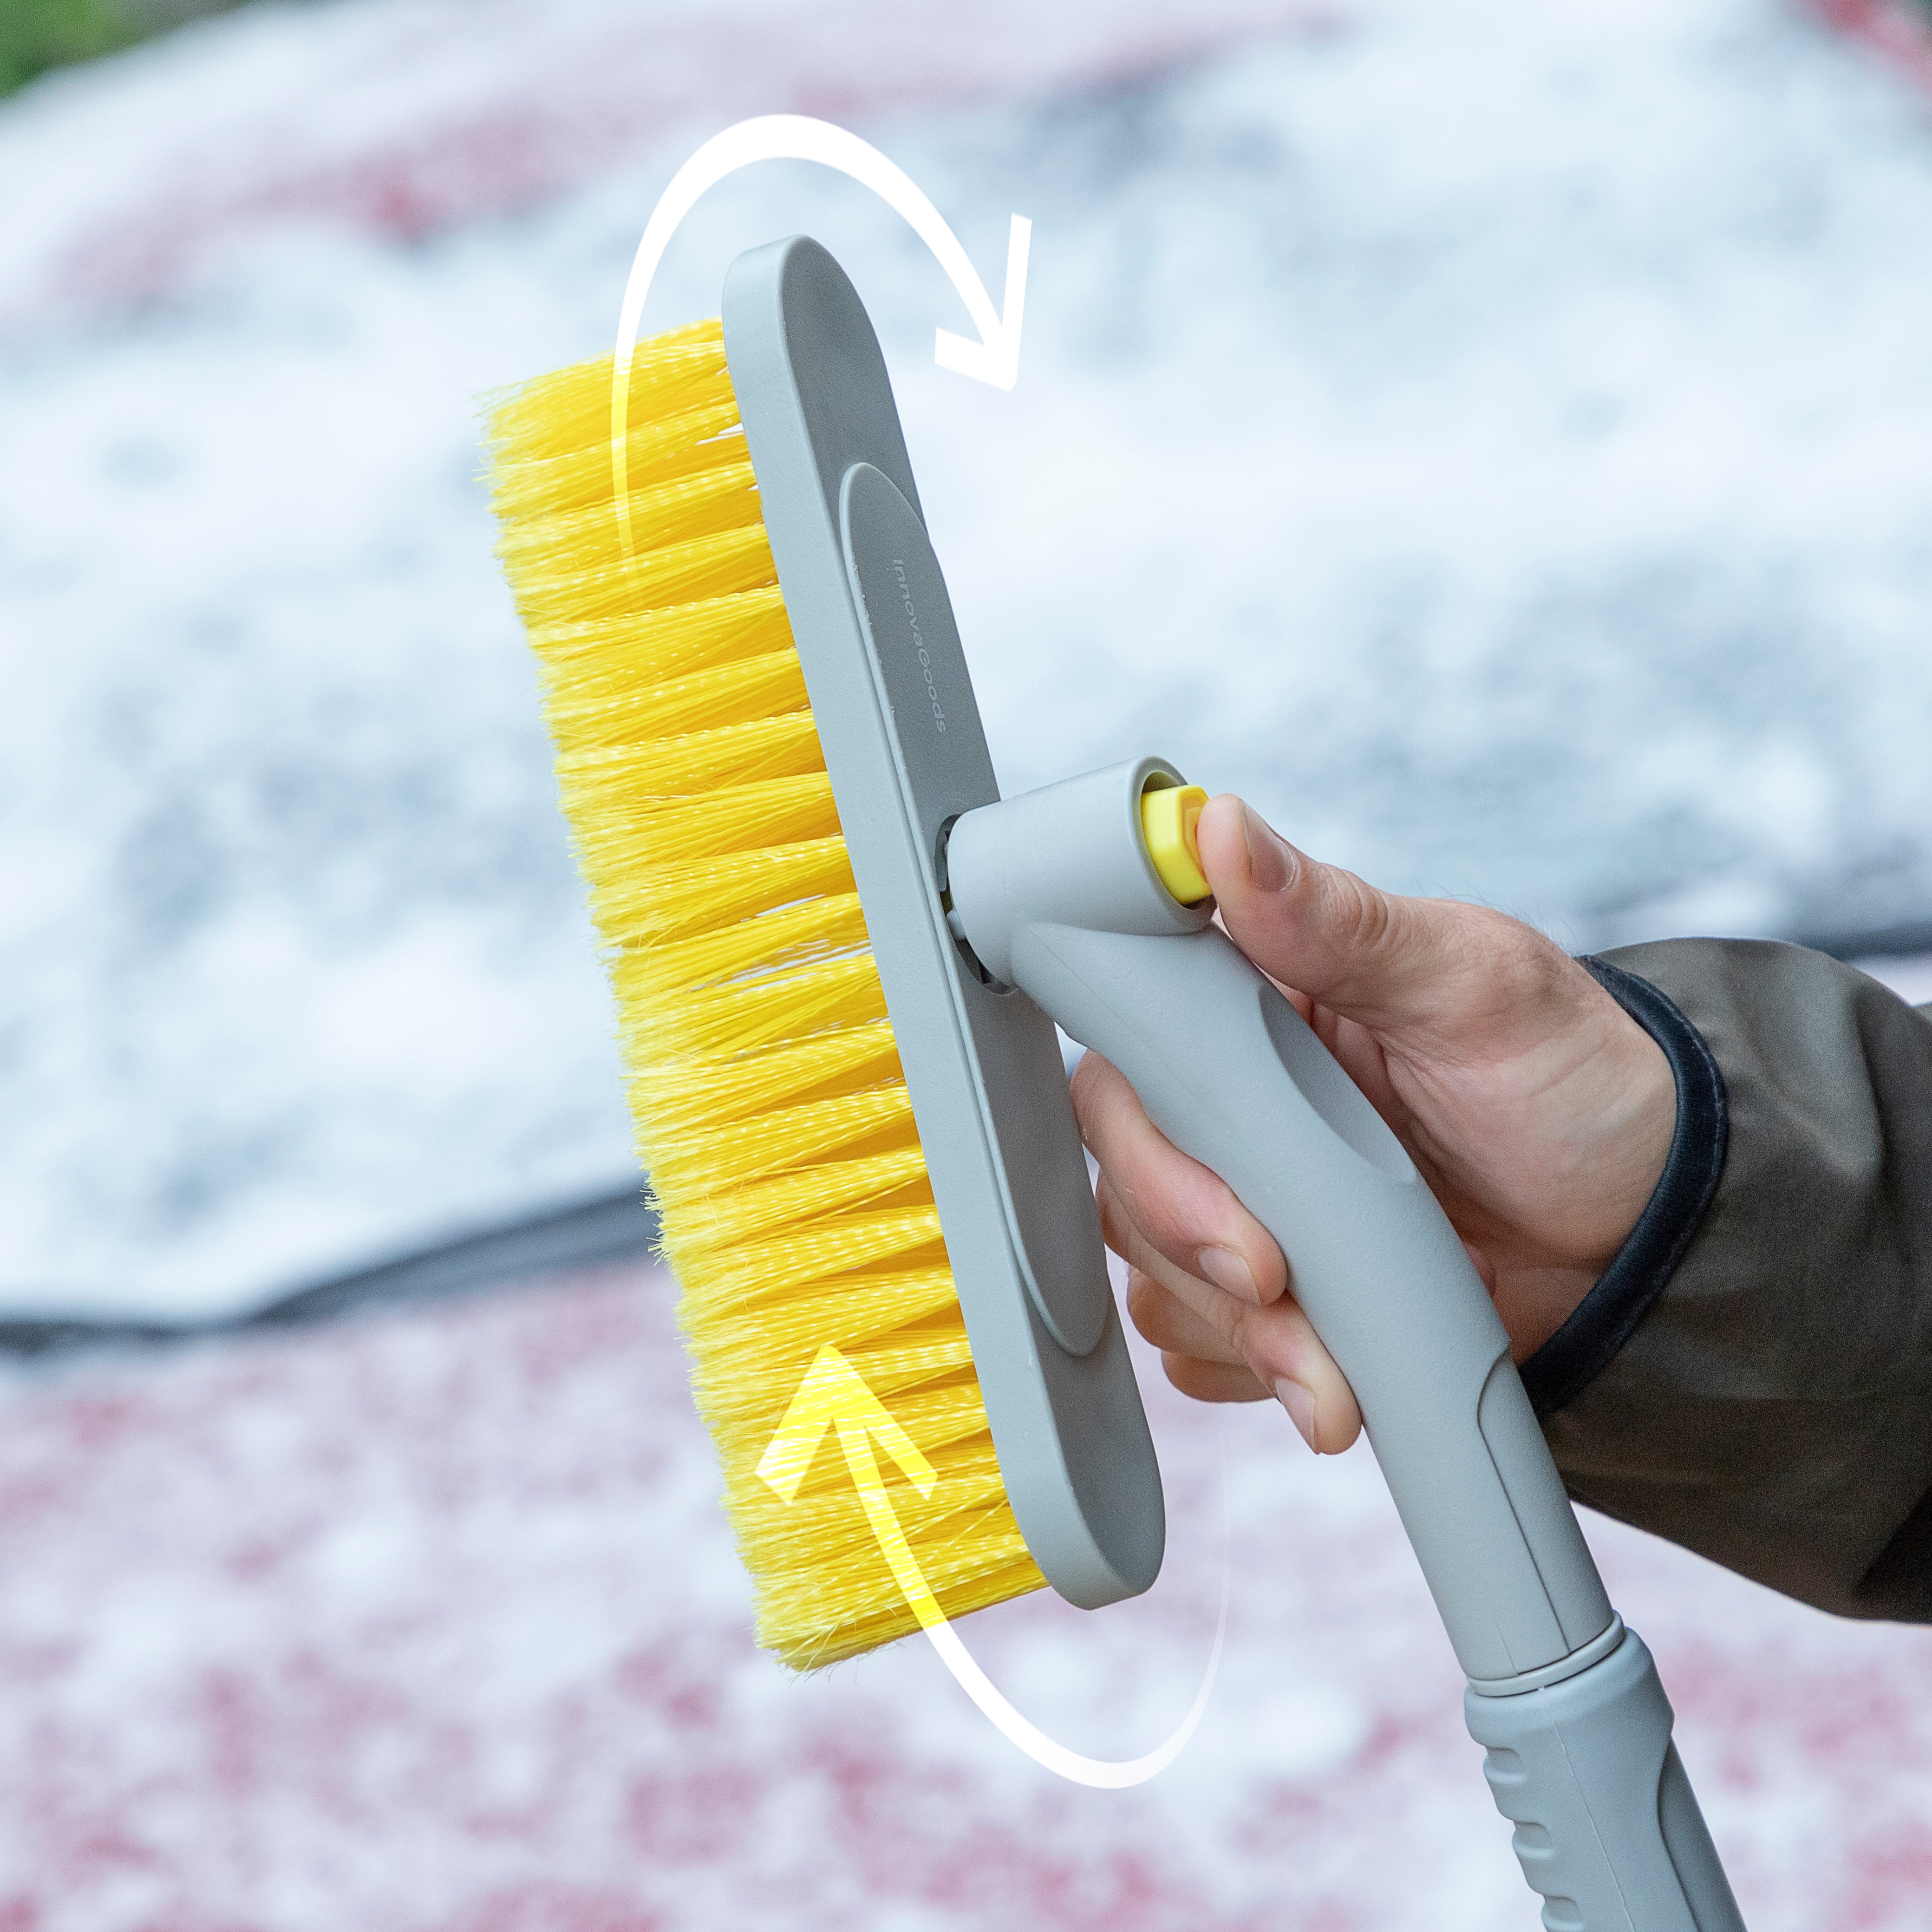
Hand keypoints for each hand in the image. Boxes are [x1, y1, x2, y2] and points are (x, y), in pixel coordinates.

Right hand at [1070, 795, 1675, 1453]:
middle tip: (1277, 1279)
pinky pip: (1201, 1339)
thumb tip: (1218, 825)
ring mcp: (1248, 1197)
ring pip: (1153, 1265)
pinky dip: (1255, 1370)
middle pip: (1124, 1167)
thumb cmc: (1572, 1082)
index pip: (1129, 1040)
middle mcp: (1234, 1099)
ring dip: (1233, 1326)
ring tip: (1330, 1363)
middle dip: (1188, 1239)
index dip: (1142, 1122)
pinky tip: (1328, 1374)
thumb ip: (1341, 917)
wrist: (1644, 1239)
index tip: (1211, 1177)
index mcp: (1257, 1002)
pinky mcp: (1273, 1289)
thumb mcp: (1474, 982)